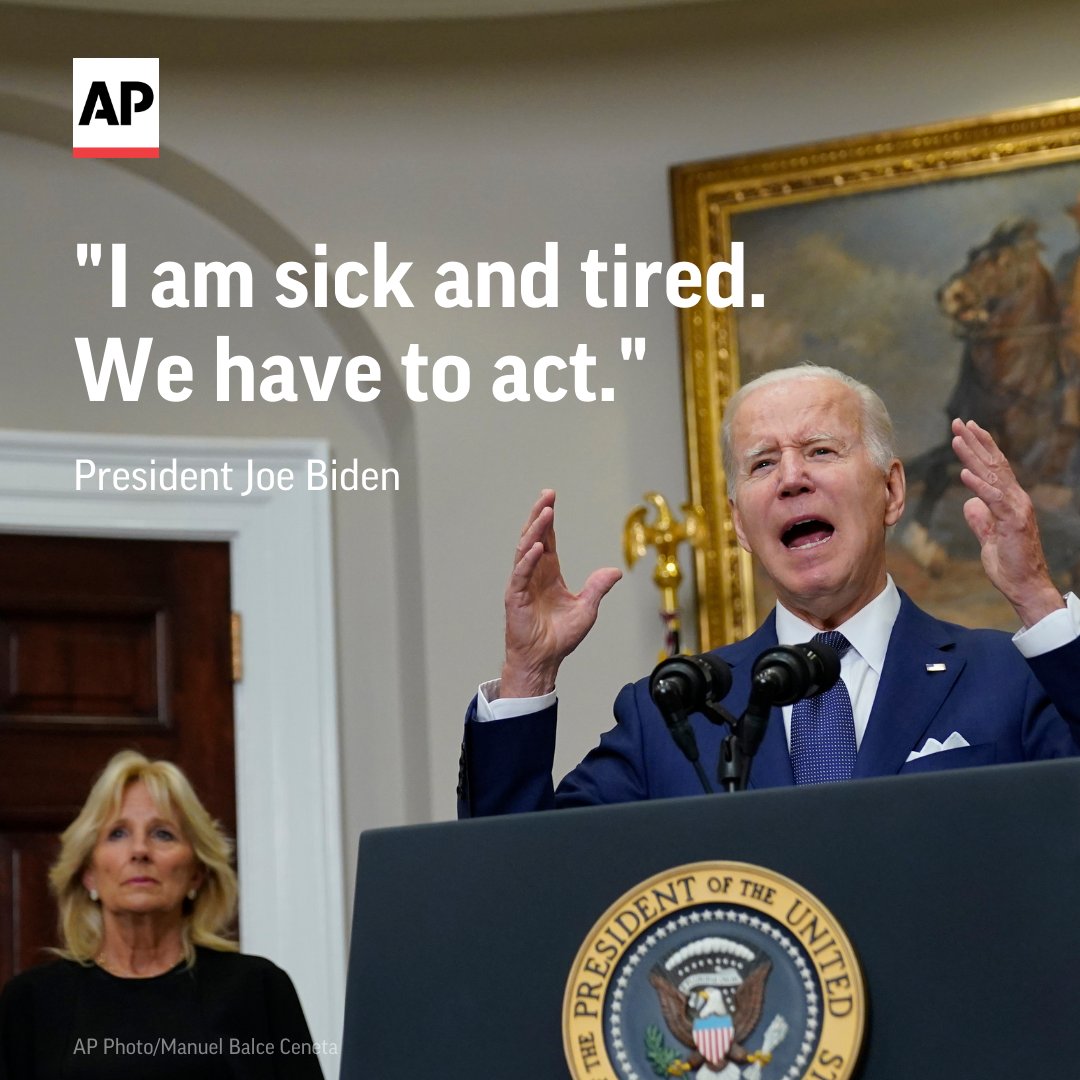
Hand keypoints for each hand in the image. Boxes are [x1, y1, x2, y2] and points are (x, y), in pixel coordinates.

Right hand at [500, 489, 621, 697]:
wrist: (543, 660)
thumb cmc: (559, 638)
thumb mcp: (587, 609)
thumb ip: (598, 588)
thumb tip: (615, 571)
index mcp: (549, 574)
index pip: (548, 540)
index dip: (549, 520)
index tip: (551, 499)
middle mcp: (534, 574)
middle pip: (534, 537)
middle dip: (539, 515)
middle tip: (546, 495)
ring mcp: (523, 584)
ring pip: (526, 550)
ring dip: (535, 530)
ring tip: (544, 513)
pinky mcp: (516, 597)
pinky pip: (521, 574)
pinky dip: (529, 560)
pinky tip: (538, 547)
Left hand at [952, 418, 1063, 626]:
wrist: (1025, 586)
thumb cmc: (1009, 564)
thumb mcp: (988, 538)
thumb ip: (980, 520)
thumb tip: (969, 504)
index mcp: (1009, 501)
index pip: (994, 468)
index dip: (980, 447)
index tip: (965, 430)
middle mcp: (1015, 499)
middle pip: (994, 464)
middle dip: (975, 442)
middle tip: (959, 421)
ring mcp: (1016, 509)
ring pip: (993, 476)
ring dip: (973, 456)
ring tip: (957, 438)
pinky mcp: (1013, 523)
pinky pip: (993, 500)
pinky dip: (978, 485)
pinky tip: (964, 474)